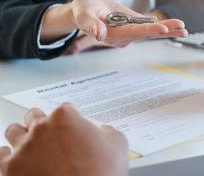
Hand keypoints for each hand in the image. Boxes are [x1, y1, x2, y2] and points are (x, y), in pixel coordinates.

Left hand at [0, 104, 127, 175]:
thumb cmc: (101, 172)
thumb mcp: (118, 144)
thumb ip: (108, 132)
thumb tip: (104, 132)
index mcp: (65, 117)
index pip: (65, 108)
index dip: (70, 117)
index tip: (72, 125)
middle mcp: (42, 128)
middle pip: (34, 115)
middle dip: (42, 121)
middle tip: (49, 131)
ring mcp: (25, 148)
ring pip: (13, 131)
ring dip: (21, 134)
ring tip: (29, 142)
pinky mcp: (11, 168)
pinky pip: (1, 155)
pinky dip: (7, 155)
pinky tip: (14, 157)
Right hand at [65, 17, 186, 53]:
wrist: (86, 12)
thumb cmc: (83, 11)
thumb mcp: (83, 14)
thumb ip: (90, 24)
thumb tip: (99, 35)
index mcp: (113, 34)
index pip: (133, 33)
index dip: (148, 31)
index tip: (162, 28)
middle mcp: (124, 37)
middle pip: (147, 34)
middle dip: (165, 32)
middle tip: (182, 29)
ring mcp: (130, 33)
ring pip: (151, 32)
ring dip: (168, 30)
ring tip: (184, 28)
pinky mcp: (134, 27)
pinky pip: (150, 28)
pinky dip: (164, 27)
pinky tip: (176, 26)